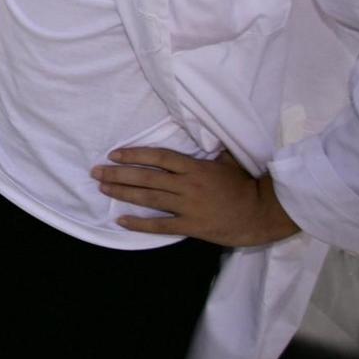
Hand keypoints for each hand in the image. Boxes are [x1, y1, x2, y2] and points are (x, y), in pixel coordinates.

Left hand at [93, 147, 300, 246]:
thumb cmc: (246, 184)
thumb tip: (201, 132)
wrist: (262, 213)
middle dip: (118, 173)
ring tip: (103, 188)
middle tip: (96, 171)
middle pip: (147, 177)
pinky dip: (139, 223)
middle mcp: (188, 185)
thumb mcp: (228, 160)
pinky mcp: (192, 226)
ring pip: (149, 198)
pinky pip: (161, 226)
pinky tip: (121, 220)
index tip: (114, 154)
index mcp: (195, 167)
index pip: (159, 157)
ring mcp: (189, 206)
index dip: (135, 154)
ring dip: (123, 193)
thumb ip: (210, 149)